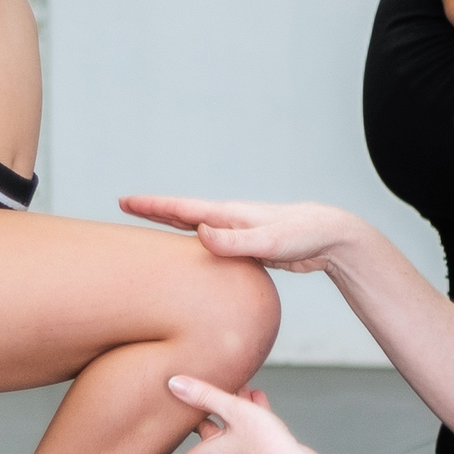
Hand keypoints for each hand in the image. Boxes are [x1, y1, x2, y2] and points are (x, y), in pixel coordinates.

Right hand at [119, 193, 364, 273]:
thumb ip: (234, 241)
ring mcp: (236, 232)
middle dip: (153, 211)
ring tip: (147, 225)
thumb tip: (199, 233)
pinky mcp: (245, 247)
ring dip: (170, 225)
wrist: (330, 236)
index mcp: (227, 215)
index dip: (151, 206)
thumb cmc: (303, 235)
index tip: (124, 201)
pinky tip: (190, 252)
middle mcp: (227, 220)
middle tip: (124, 206)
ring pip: (194, 227)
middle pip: (181, 214)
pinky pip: (210, 244)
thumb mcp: (268, 241)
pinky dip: (192, 243)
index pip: (180, 208)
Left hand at [127, 375, 307, 453]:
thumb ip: (203, 395)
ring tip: (248, 392)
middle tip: (219, 393)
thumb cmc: (265, 445)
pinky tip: (259, 402)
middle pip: (202, 441)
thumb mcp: (233, 411)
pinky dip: (249, 425)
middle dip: (210, 415)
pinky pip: (245, 444)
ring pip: (227, 439)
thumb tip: (173, 382)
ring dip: (234, 415)